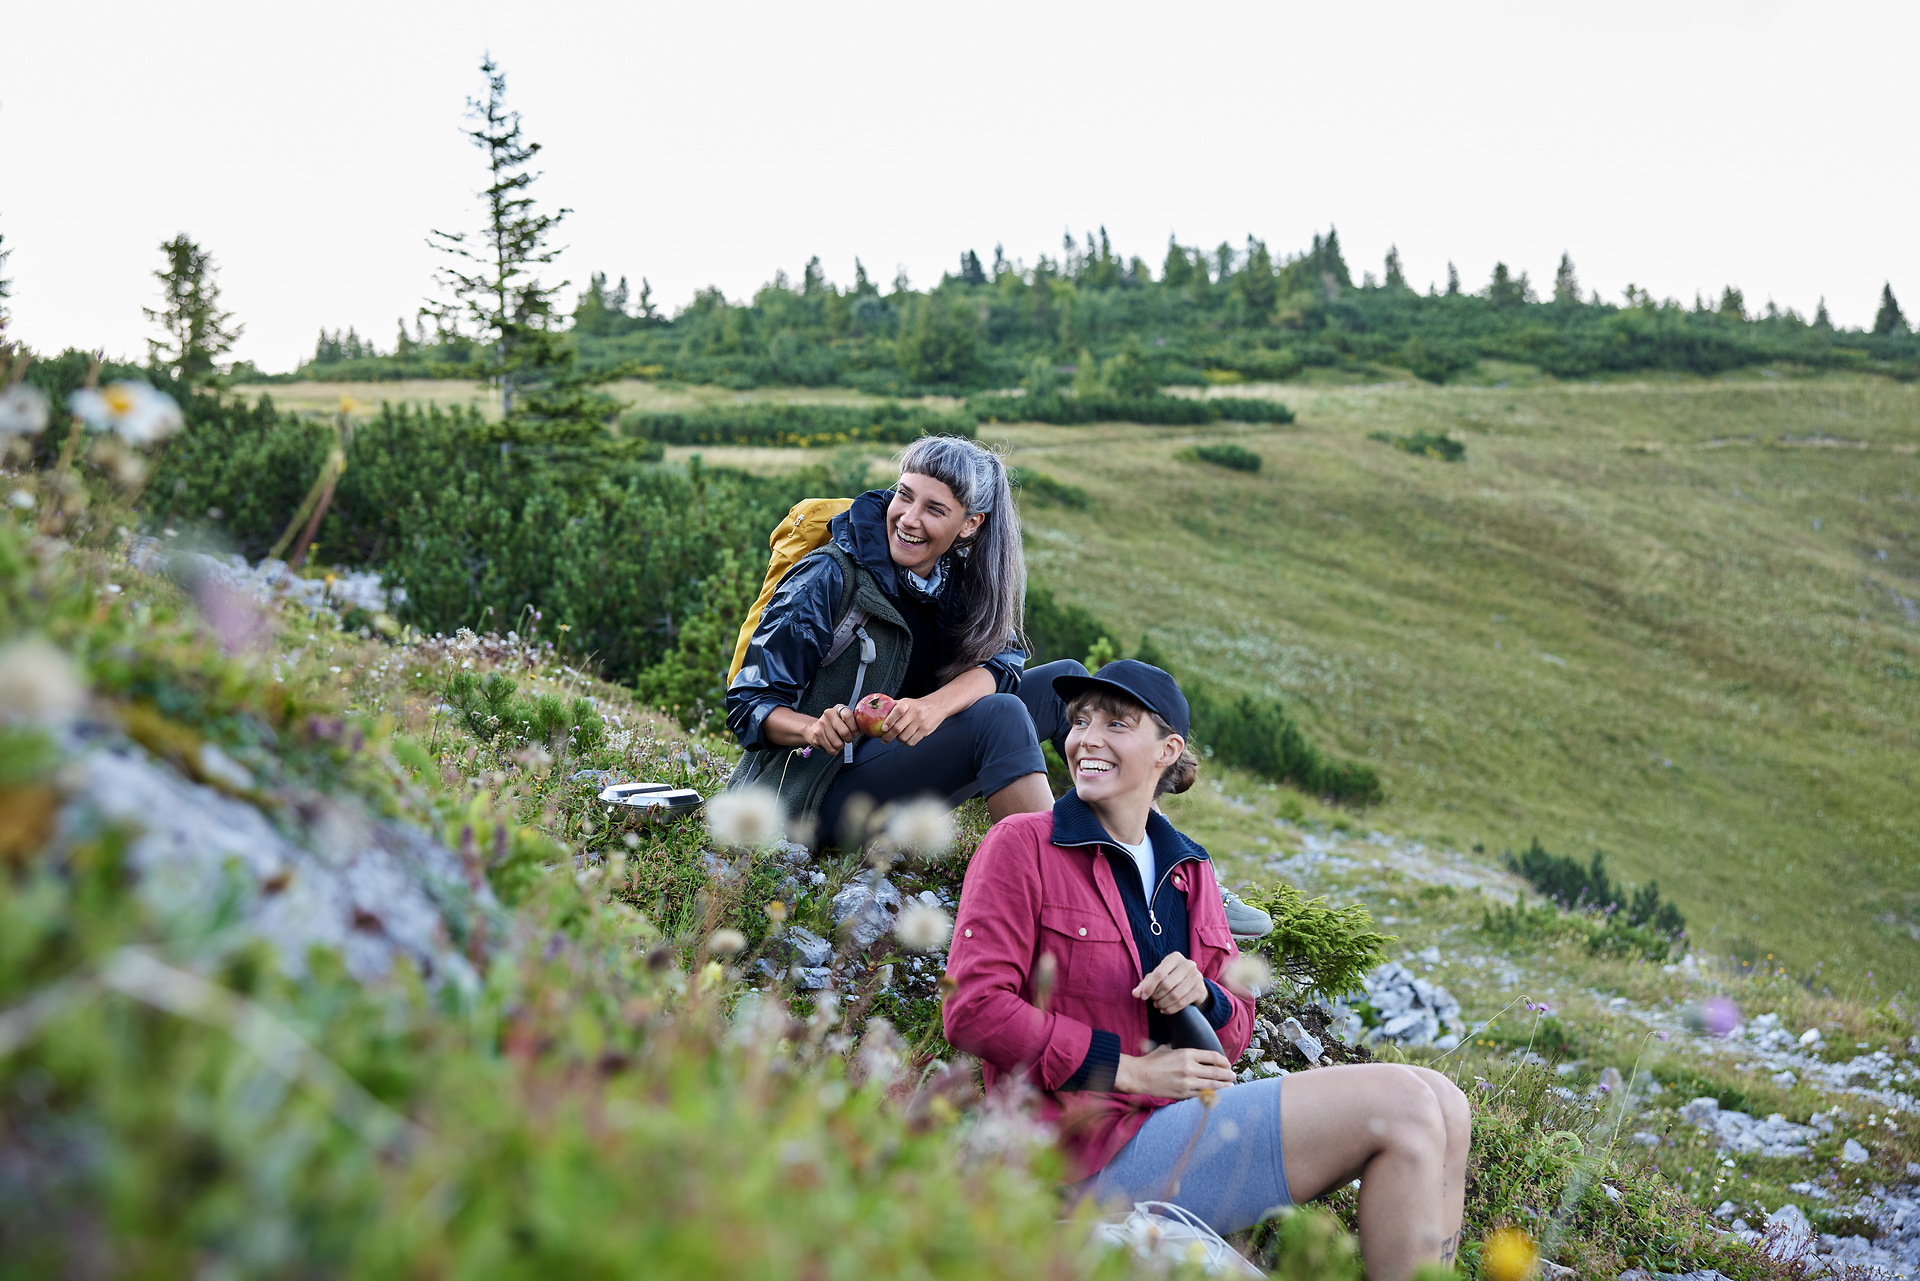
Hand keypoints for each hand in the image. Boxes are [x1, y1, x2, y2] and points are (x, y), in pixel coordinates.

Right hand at [803, 704, 859, 752]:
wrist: (815, 728)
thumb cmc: (833, 725)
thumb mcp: (844, 720)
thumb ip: (854, 723)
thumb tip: (862, 730)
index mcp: (839, 709)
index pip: (848, 716)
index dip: (854, 727)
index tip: (855, 732)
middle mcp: (829, 714)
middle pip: (844, 732)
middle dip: (849, 739)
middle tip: (847, 739)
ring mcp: (822, 724)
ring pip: (837, 743)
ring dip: (841, 746)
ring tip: (838, 742)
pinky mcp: (816, 734)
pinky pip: (830, 748)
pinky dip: (834, 750)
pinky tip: (832, 746)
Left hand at [876, 696, 947, 745]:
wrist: (937, 706)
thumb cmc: (918, 706)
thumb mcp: (906, 702)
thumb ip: (893, 707)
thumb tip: (878, 713)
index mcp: (908, 703)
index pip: (897, 711)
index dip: (889, 720)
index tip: (883, 728)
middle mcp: (915, 712)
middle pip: (898, 728)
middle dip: (888, 736)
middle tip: (883, 740)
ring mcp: (921, 722)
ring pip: (904, 737)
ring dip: (898, 739)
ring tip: (897, 736)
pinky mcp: (925, 731)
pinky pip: (912, 742)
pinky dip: (906, 742)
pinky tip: (906, 738)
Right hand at [1114, 1045, 1235, 1098]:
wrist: (1139, 1076)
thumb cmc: (1152, 1061)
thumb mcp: (1168, 1048)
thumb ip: (1180, 1048)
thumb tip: (1190, 1050)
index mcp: (1187, 1053)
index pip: (1213, 1057)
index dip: (1223, 1061)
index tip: (1227, 1063)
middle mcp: (1189, 1068)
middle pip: (1216, 1072)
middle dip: (1228, 1074)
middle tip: (1233, 1075)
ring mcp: (1187, 1082)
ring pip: (1212, 1085)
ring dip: (1224, 1086)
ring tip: (1231, 1085)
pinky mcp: (1183, 1094)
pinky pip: (1202, 1094)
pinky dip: (1212, 1094)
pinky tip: (1217, 1094)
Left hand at [1132, 951, 1208, 1014]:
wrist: (1193, 983)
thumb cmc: (1171, 977)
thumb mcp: (1157, 977)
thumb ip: (1145, 984)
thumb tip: (1135, 993)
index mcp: (1175, 957)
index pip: (1159, 973)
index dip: (1149, 986)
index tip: (1143, 997)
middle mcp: (1188, 964)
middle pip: (1167, 985)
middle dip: (1157, 996)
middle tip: (1153, 1000)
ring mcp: (1196, 976)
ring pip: (1175, 995)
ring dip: (1163, 1003)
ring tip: (1158, 1005)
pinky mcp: (1200, 989)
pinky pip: (1183, 1003)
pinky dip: (1171, 1009)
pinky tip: (1165, 1010)